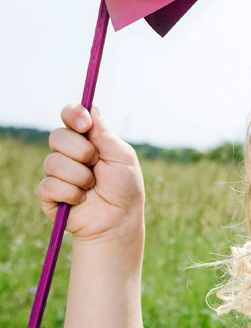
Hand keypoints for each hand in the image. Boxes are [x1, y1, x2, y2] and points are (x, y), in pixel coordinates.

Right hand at [38, 103, 144, 241]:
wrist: (118, 221)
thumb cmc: (125, 187)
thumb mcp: (121, 156)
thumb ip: (104, 133)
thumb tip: (91, 107)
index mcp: (88, 138)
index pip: (71, 115)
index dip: (73, 114)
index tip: (85, 125)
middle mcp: (70, 152)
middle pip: (57, 136)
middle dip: (81, 151)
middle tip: (96, 163)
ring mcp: (57, 172)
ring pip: (53, 162)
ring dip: (80, 176)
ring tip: (92, 186)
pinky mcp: (48, 193)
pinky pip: (49, 185)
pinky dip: (71, 193)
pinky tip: (81, 200)